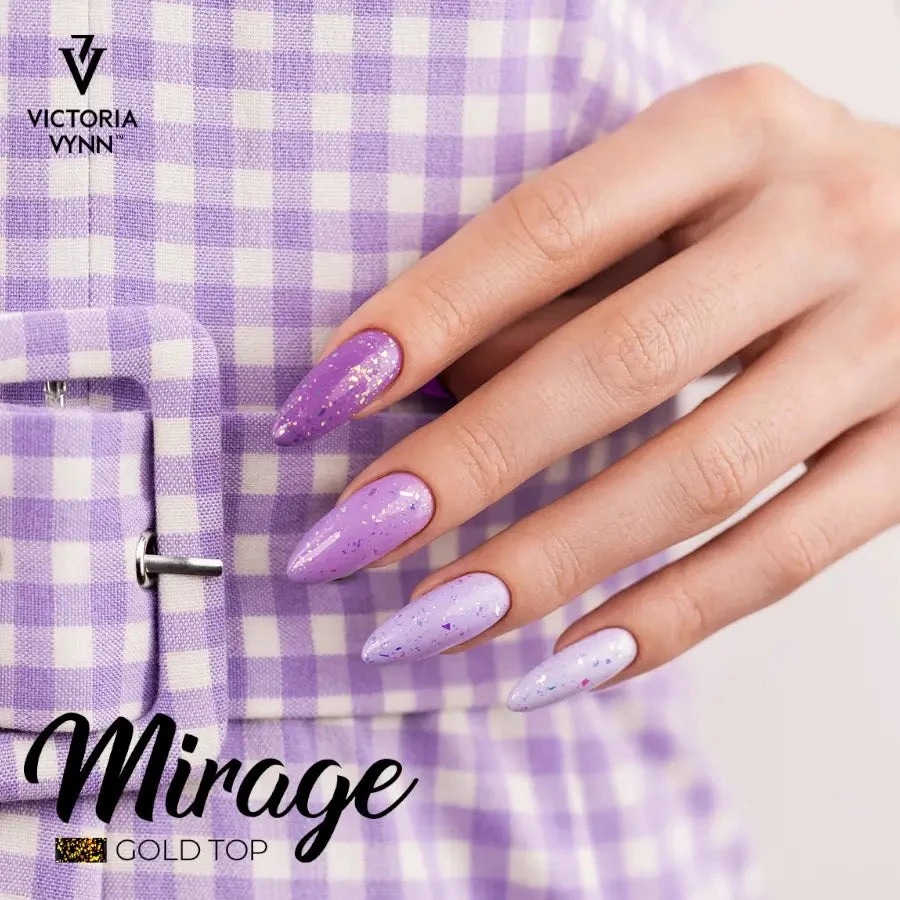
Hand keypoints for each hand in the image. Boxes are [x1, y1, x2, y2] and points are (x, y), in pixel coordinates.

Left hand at [273, 66, 899, 710]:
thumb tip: (430, 388)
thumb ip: (563, 281)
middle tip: (356, 536)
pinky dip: (676, 614)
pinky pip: (791, 550)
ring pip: (701, 472)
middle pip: (620, 360)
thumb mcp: (674, 194)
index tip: (322, 400)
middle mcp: (823, 220)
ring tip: (438, 620)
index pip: (549, 227)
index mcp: (736, 129)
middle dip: (472, 459)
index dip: (424, 316)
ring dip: (554, 558)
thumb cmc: (772, 207)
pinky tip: (574, 662)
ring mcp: (890, 339)